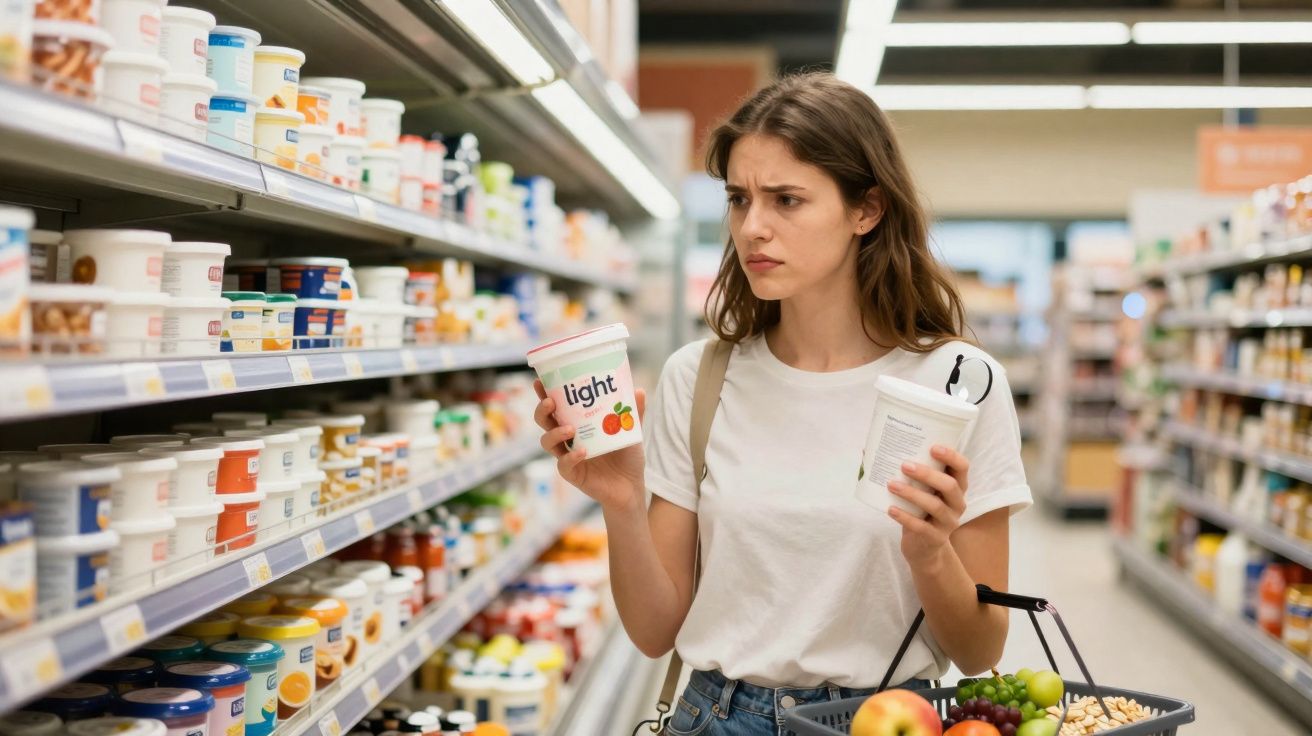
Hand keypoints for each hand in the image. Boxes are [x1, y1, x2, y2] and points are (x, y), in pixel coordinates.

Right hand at [533, 379, 647, 510]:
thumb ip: (633, 412)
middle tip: (550, 402)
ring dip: (554, 433)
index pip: (556, 407)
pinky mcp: (573, 474)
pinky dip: (571, 457)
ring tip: (570, 429)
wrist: (632, 486)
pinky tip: (583, 452)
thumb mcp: (631, 431)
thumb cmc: (627, 457)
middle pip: (544, 422)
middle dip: (543, 410)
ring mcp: (568, 456)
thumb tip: (639, 391)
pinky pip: (564, 465)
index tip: (539, 382)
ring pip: (547, 443)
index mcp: (577, 424)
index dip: (544, 394)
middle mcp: (568, 439)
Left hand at [888, 445, 968, 566]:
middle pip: (949, 485)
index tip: (933, 447)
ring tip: (892, 485)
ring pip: (935, 506)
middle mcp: (957, 503)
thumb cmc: (919, 511)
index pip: (962, 468)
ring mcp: (948, 522)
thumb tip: (868, 451)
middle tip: (905, 465)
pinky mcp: (936, 538)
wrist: (923, 548)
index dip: (951, 456)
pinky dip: (905, 517)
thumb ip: (906, 473)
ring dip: (912, 493)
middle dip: (927, 474)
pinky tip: (890, 509)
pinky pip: (921, 527)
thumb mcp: (919, 491)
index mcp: (956, 487)